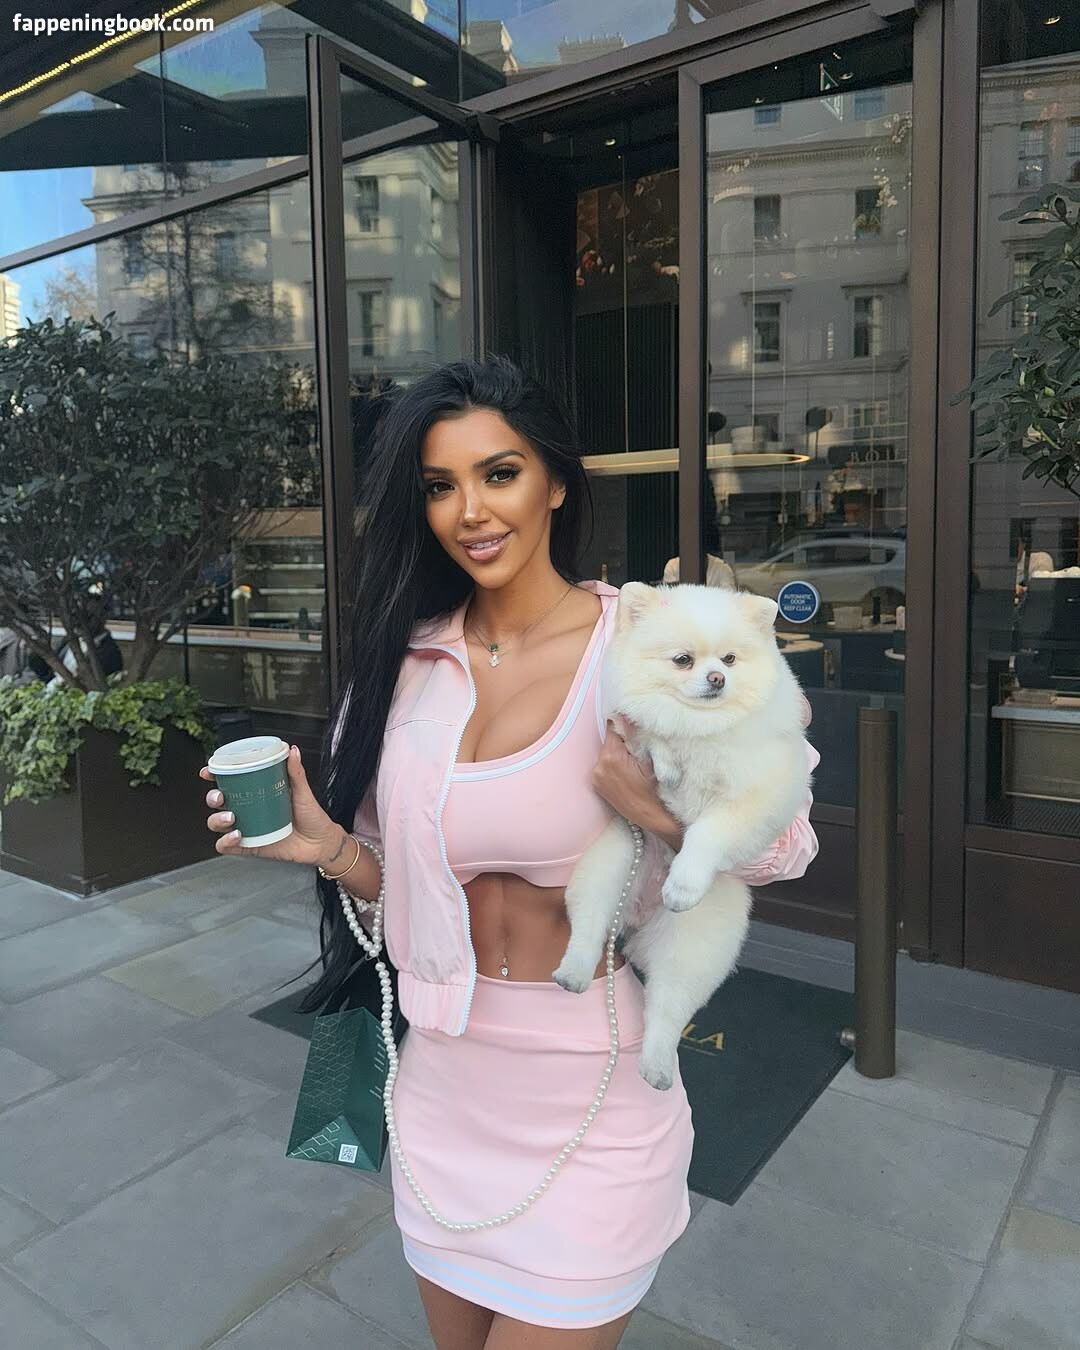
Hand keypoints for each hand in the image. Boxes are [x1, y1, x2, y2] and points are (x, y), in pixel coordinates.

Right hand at [199, 744, 338, 865]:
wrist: (321, 843)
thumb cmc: (311, 816)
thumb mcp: (303, 792)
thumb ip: (296, 773)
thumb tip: (293, 751)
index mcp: (256, 793)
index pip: (230, 782)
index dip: (215, 775)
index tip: (209, 771)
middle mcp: (247, 810)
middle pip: (217, 803)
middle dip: (212, 798)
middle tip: (220, 797)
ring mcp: (246, 829)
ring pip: (218, 824)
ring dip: (217, 820)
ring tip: (232, 818)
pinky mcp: (249, 847)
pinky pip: (228, 847)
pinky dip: (225, 842)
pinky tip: (236, 836)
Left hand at [592, 723, 682, 846]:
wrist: (652, 817)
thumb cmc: (656, 789)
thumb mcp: (651, 759)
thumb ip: (637, 736)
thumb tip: (629, 716)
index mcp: (612, 757)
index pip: (613, 727)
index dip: (624, 723)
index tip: (632, 722)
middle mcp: (599, 766)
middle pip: (609, 740)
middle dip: (622, 739)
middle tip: (637, 745)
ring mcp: (596, 777)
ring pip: (607, 752)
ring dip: (618, 751)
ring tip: (634, 761)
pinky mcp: (597, 785)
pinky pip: (605, 765)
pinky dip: (614, 763)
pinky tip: (627, 771)